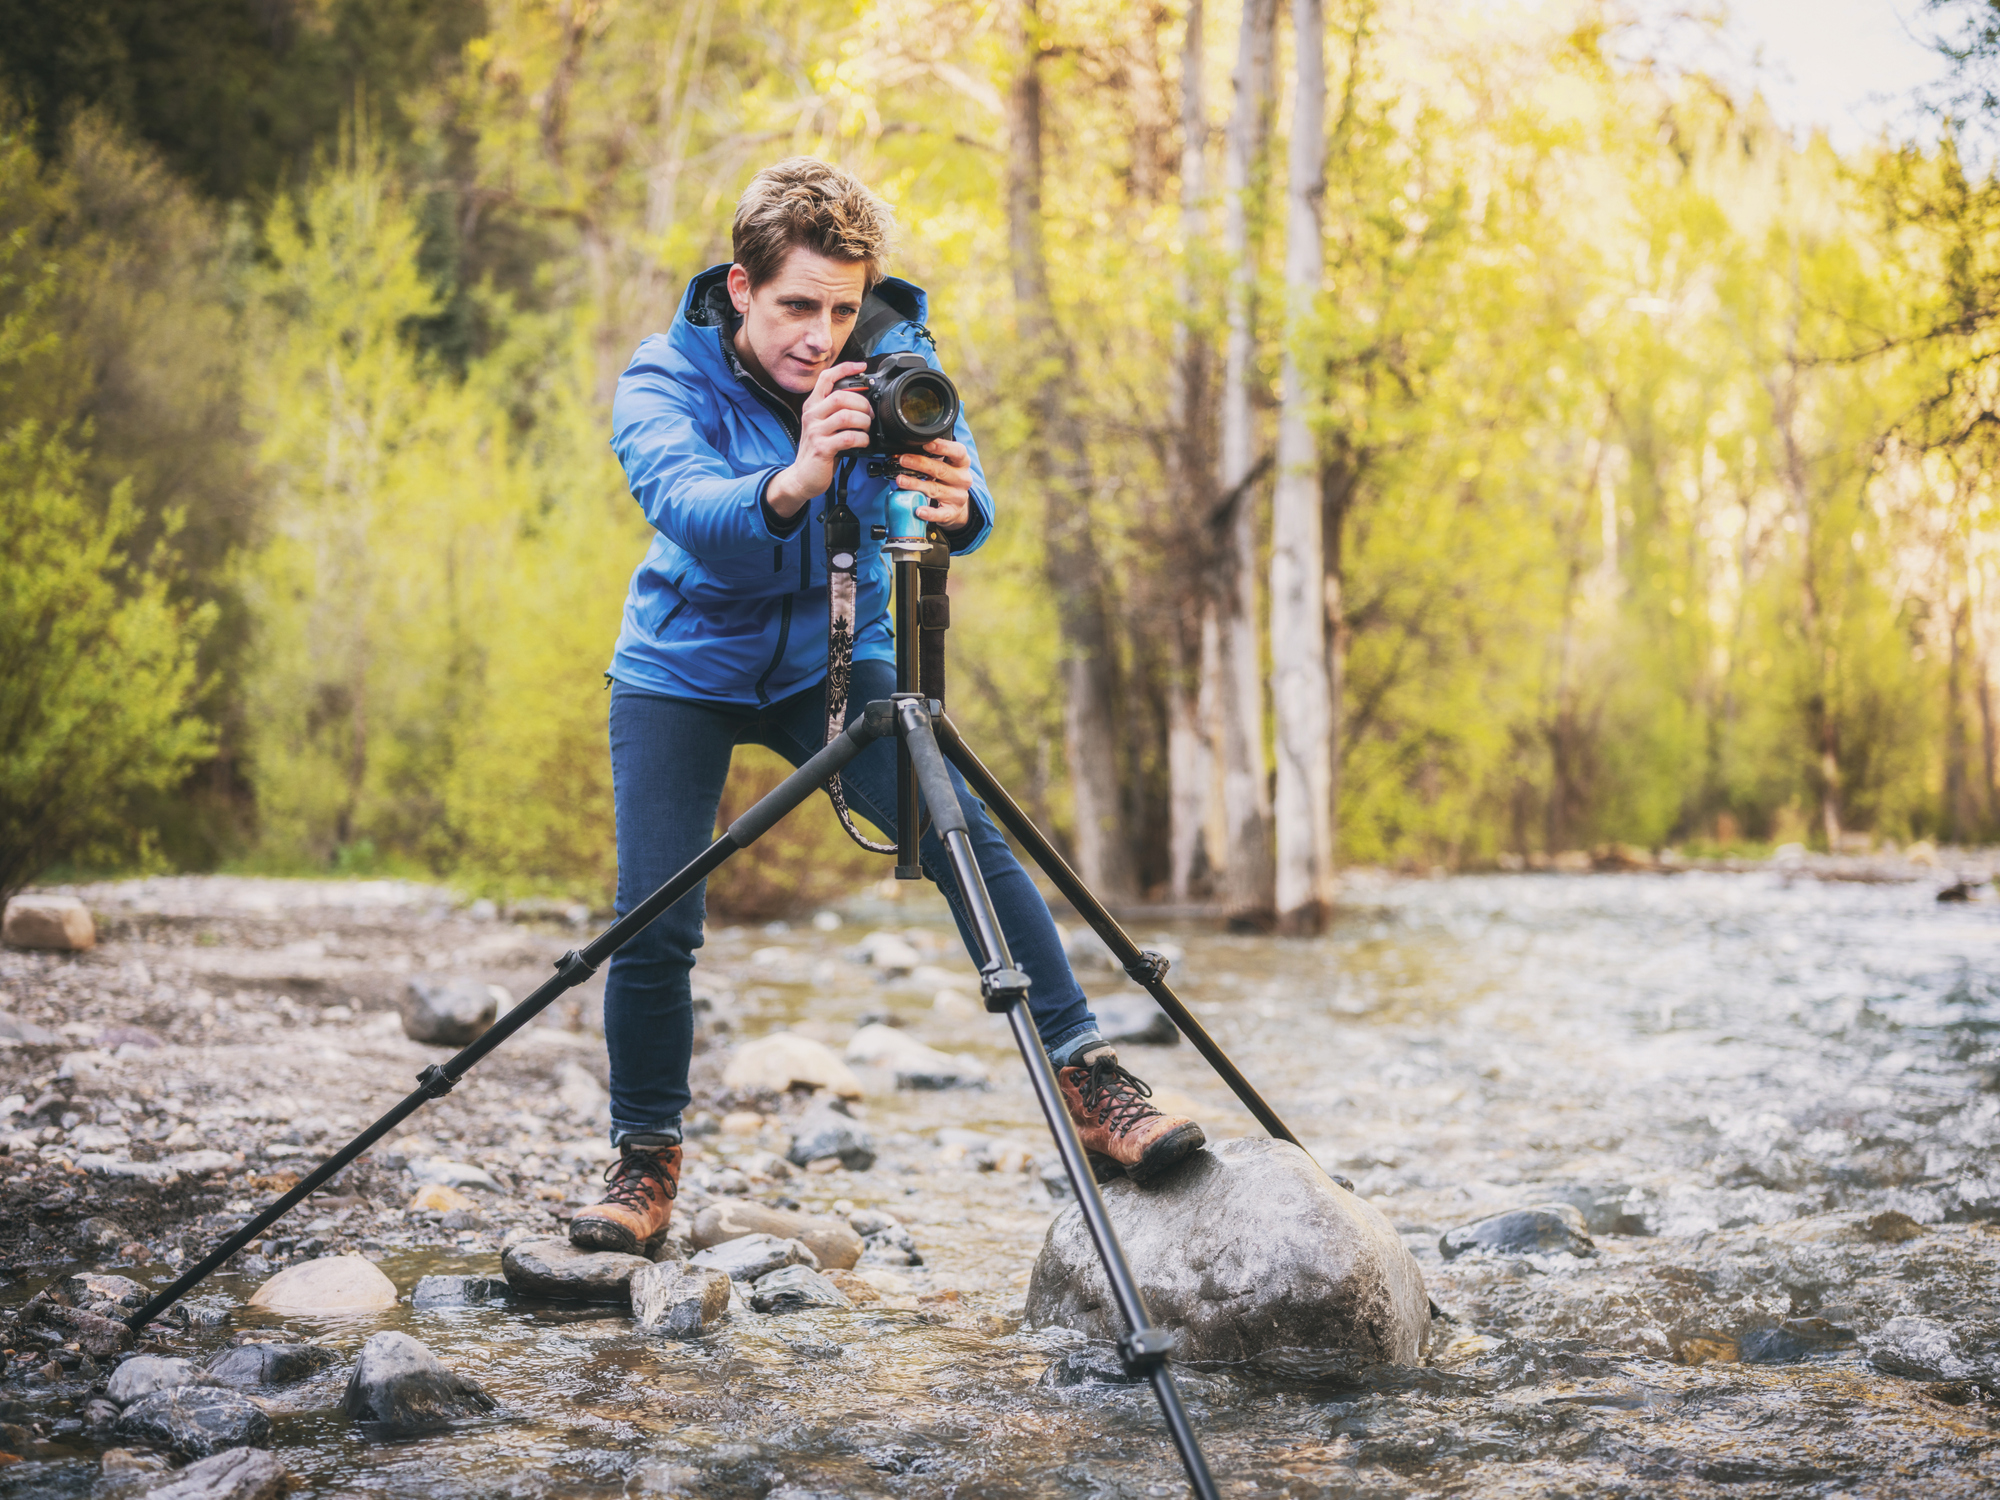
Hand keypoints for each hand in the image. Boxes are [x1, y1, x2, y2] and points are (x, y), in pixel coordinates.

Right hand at [765, 361, 871, 516]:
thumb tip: (863, 401)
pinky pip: (848, 437)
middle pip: (841, 396)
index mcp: (813, 405)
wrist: (803, 476)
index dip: (845, 368)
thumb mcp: (823, 425)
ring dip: (863, 421)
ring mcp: (815, 431)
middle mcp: (812, 415)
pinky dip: (862, 438)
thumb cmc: (819, 450)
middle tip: (869, 415)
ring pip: (846, 415)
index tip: (861, 367)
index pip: (826, 378)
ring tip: (866, 429)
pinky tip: (863, 442)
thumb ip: (837, 411)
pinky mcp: (822, 448)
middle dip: (862, 403)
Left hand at [895, 438, 974, 531]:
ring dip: (916, 484)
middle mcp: (962, 479)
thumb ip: (932, 456)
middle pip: (941, 470)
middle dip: (920, 464)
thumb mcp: (946, 464)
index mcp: (962, 463)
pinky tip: (918, 510)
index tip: (926, 444)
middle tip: (903, 460)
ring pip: (936, 490)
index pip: (957, 452)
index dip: (943, 447)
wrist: (957, 504)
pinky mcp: (952, 512)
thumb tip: (907, 450)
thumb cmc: (947, 479)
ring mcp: (958, 497)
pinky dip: (929, 513)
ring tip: (901, 480)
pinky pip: (940, 514)